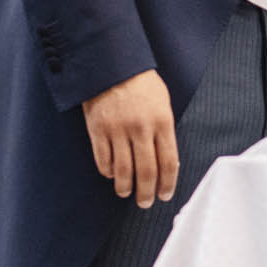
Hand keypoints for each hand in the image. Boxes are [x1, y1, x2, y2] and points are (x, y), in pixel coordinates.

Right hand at [82, 69, 176, 207]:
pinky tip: (112, 175)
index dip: (168, 183)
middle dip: (147, 193)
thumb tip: (167, 163)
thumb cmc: (140, 83)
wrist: (111, 63)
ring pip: (123, 171)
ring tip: (127, 193)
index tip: (165, 195)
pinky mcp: (97, 130)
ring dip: (126, 188)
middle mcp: (140, 128)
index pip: (168, 162)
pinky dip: (108, 172)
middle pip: (146, 172)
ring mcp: (117, 130)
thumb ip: (165, 131)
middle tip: (145, 203)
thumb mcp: (162, 102)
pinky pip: (103, 160)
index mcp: (162, 121)